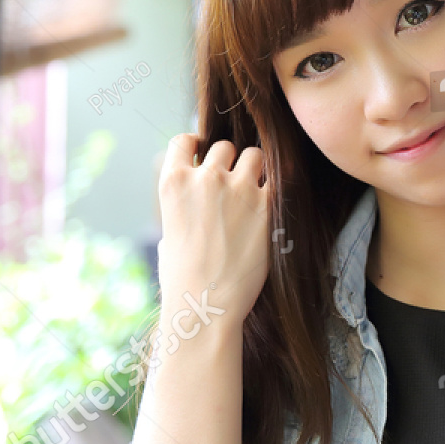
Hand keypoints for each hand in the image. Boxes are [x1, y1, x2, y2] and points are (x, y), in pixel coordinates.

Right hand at [154, 134, 269, 356]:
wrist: (207, 303)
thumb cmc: (182, 277)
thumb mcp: (167, 231)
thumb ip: (181, 203)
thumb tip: (191, 196)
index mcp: (173, 182)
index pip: (183, 140)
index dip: (195, 145)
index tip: (202, 154)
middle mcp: (206, 178)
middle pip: (224, 147)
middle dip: (229, 162)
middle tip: (232, 185)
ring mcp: (238, 189)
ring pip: (254, 155)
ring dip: (255, 169)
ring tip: (254, 193)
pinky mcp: (267, 205)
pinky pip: (277, 179)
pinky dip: (274, 190)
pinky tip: (269, 205)